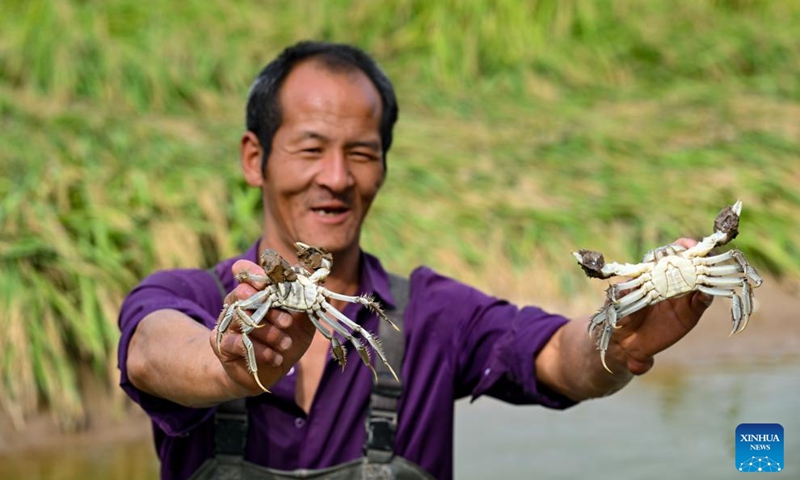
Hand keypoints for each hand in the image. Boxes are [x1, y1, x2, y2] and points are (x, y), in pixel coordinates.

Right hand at [210, 259, 315, 394]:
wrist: (269, 372)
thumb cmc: (285, 341)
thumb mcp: (303, 324)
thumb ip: (308, 305)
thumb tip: (319, 284)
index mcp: (256, 293)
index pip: (244, 271)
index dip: (252, 272)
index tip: (268, 282)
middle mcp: (238, 304)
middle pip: (243, 293)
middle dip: (270, 308)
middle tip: (288, 322)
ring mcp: (228, 324)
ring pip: (242, 319)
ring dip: (269, 333)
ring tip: (286, 344)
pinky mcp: (222, 345)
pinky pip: (235, 342)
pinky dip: (259, 351)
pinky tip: (275, 357)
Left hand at [610, 238, 713, 374]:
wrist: (627, 341)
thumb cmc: (623, 313)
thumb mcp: (620, 299)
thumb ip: (625, 292)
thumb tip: (626, 286)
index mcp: (656, 272)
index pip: (672, 253)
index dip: (681, 247)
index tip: (686, 245)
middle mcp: (673, 281)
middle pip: (692, 263)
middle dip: (701, 256)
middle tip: (704, 256)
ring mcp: (684, 296)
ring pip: (701, 280)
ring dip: (708, 274)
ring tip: (709, 272)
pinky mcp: (690, 312)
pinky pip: (703, 302)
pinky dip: (707, 296)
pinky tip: (706, 294)